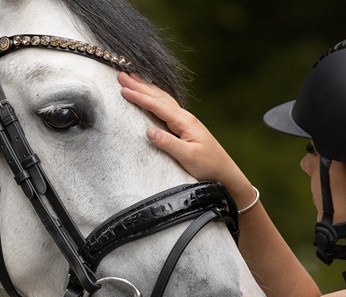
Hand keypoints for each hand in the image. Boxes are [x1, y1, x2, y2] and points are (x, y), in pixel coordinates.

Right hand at [118, 72, 248, 194]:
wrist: (224, 171)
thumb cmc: (208, 165)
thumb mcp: (188, 156)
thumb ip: (168, 143)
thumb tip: (148, 130)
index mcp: (184, 121)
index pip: (157, 106)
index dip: (140, 97)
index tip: (123, 89)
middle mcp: (184, 117)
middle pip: (158, 97)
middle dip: (139, 85)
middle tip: (122, 75)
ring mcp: (184, 120)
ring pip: (162, 99)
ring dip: (146, 88)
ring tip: (132, 78)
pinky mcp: (184, 126)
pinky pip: (165, 106)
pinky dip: (155, 96)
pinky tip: (151, 94)